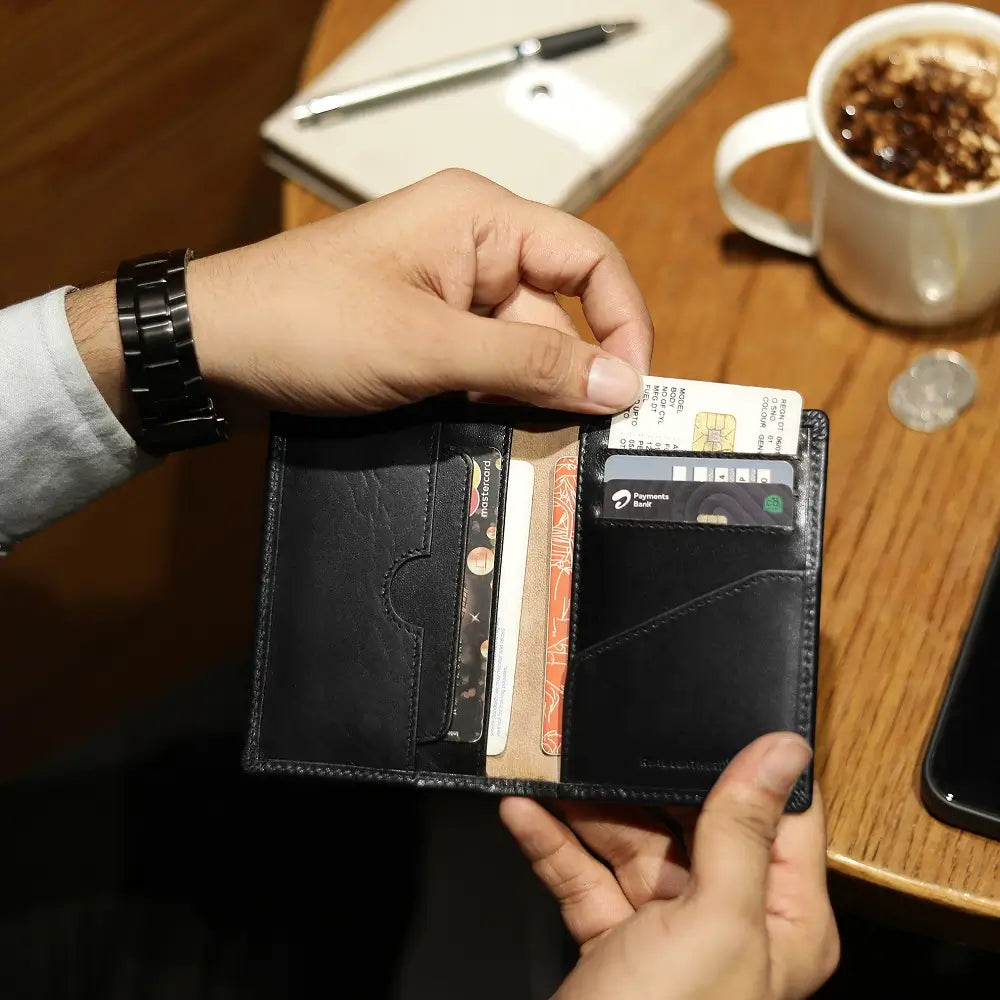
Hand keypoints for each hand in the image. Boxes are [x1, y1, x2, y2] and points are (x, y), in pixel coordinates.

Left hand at [68, 169, 651, 425]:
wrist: (213, 352)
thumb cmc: (302, 320)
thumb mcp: (429, 346)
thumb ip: (529, 363)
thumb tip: (618, 381)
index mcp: (480, 219)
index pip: (588, 259)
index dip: (621, 320)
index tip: (630, 385)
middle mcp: (471, 251)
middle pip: (558, 312)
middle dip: (569, 372)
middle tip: (581, 430)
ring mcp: (446, 297)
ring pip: (521, 349)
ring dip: (526, 393)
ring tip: (522, 434)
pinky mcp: (426, 336)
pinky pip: (485, 368)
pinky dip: (494, 399)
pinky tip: (486, 427)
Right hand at [501, 733, 838, 999]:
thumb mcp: (712, 923)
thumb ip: (742, 831)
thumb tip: (782, 750)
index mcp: (782, 918)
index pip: (781, 814)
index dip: (752, 759)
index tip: (716, 702)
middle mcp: (730, 919)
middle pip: (692, 819)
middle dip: (641, 779)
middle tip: (603, 731)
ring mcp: (668, 930)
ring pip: (630, 842)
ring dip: (587, 806)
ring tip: (551, 764)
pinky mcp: (613, 940)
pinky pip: (584, 874)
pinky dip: (553, 843)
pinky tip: (522, 810)